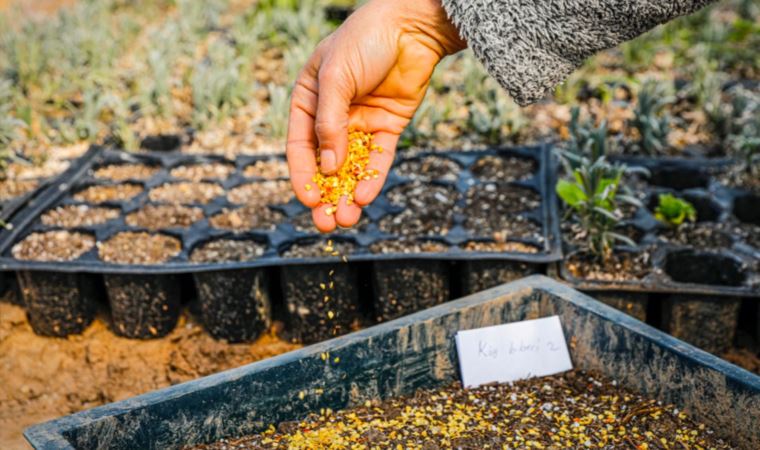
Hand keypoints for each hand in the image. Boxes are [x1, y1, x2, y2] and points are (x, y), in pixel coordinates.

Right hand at [286, 0, 465, 231]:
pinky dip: (372, 178)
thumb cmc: (363, 41)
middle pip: (325, 164)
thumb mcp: (336, 78)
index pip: (299, 146)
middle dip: (325, 195)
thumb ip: (330, 123)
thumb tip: (328, 168)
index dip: (302, 176)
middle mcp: (333, 117)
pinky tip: (366, 197)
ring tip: (346, 220)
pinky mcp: (387, 128)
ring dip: (347, 194)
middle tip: (326, 224)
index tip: (307, 201)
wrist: (410, 26)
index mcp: (309, 102)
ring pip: (351, 167)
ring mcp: (360, 124)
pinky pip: (378, 159)